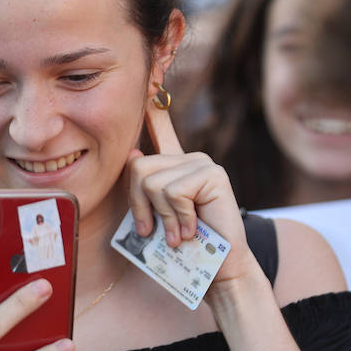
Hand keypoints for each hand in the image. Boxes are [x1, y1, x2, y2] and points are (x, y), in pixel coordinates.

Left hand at [127, 102, 254, 285]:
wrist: (217, 270)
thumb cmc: (183, 249)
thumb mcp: (155, 217)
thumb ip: (145, 190)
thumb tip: (133, 154)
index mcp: (174, 168)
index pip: (161, 129)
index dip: (152, 108)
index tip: (149, 80)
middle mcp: (188, 160)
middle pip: (138, 167)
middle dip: (139, 206)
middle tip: (155, 231)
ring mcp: (202, 164)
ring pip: (153, 182)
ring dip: (163, 217)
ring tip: (179, 234)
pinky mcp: (213, 175)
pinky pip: (173, 192)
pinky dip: (179, 218)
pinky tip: (193, 230)